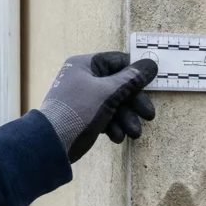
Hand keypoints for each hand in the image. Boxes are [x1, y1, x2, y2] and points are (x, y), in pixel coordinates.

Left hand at [39, 52, 157, 162]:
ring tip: (134, 134)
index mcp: (86, 65)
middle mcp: (84, 78)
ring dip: (126, 119)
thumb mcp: (109, 93)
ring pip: (113, 104)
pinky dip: (113, 126)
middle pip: (118, 86)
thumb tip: (152, 64)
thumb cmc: (80, 110)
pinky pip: (105, 116)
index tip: (153, 84)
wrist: (52, 143)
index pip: (118, 62)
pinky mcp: (84, 117)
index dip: (136, 73)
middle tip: (149, 116)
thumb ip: (131, 79)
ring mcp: (84, 98)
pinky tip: (117, 137)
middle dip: (133, 103)